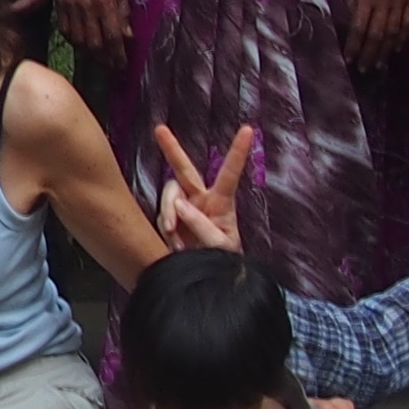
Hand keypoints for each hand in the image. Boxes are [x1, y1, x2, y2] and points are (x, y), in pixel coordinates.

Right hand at [52, 0, 128, 67]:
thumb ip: (123, 11)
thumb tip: (127, 35)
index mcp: (105, 2)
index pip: (113, 38)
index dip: (118, 55)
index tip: (122, 65)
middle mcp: (87, 8)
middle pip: (95, 44)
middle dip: (104, 59)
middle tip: (111, 66)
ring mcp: (70, 7)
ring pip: (79, 41)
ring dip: (89, 53)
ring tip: (97, 57)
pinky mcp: (59, 4)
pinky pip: (65, 30)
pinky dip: (73, 40)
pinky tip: (80, 42)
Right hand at [146, 123, 255, 252]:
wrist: (205, 279)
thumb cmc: (223, 262)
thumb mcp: (220, 246)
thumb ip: (202, 226)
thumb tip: (180, 206)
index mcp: (222, 202)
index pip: (229, 173)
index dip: (238, 151)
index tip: (248, 130)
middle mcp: (201, 199)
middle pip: (184, 170)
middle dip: (171, 149)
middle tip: (159, 129)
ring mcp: (183, 209)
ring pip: (168, 196)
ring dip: (168, 214)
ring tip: (175, 236)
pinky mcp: (170, 221)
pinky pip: (161, 217)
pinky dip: (166, 230)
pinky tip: (175, 245)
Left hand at [340, 0, 408, 70]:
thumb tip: (351, 21)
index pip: (359, 28)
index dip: (354, 46)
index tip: (349, 59)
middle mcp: (384, 2)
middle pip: (376, 35)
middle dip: (369, 55)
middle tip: (364, 69)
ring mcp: (401, 2)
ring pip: (393, 33)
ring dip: (385, 51)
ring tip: (379, 64)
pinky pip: (408, 24)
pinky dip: (402, 39)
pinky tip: (396, 49)